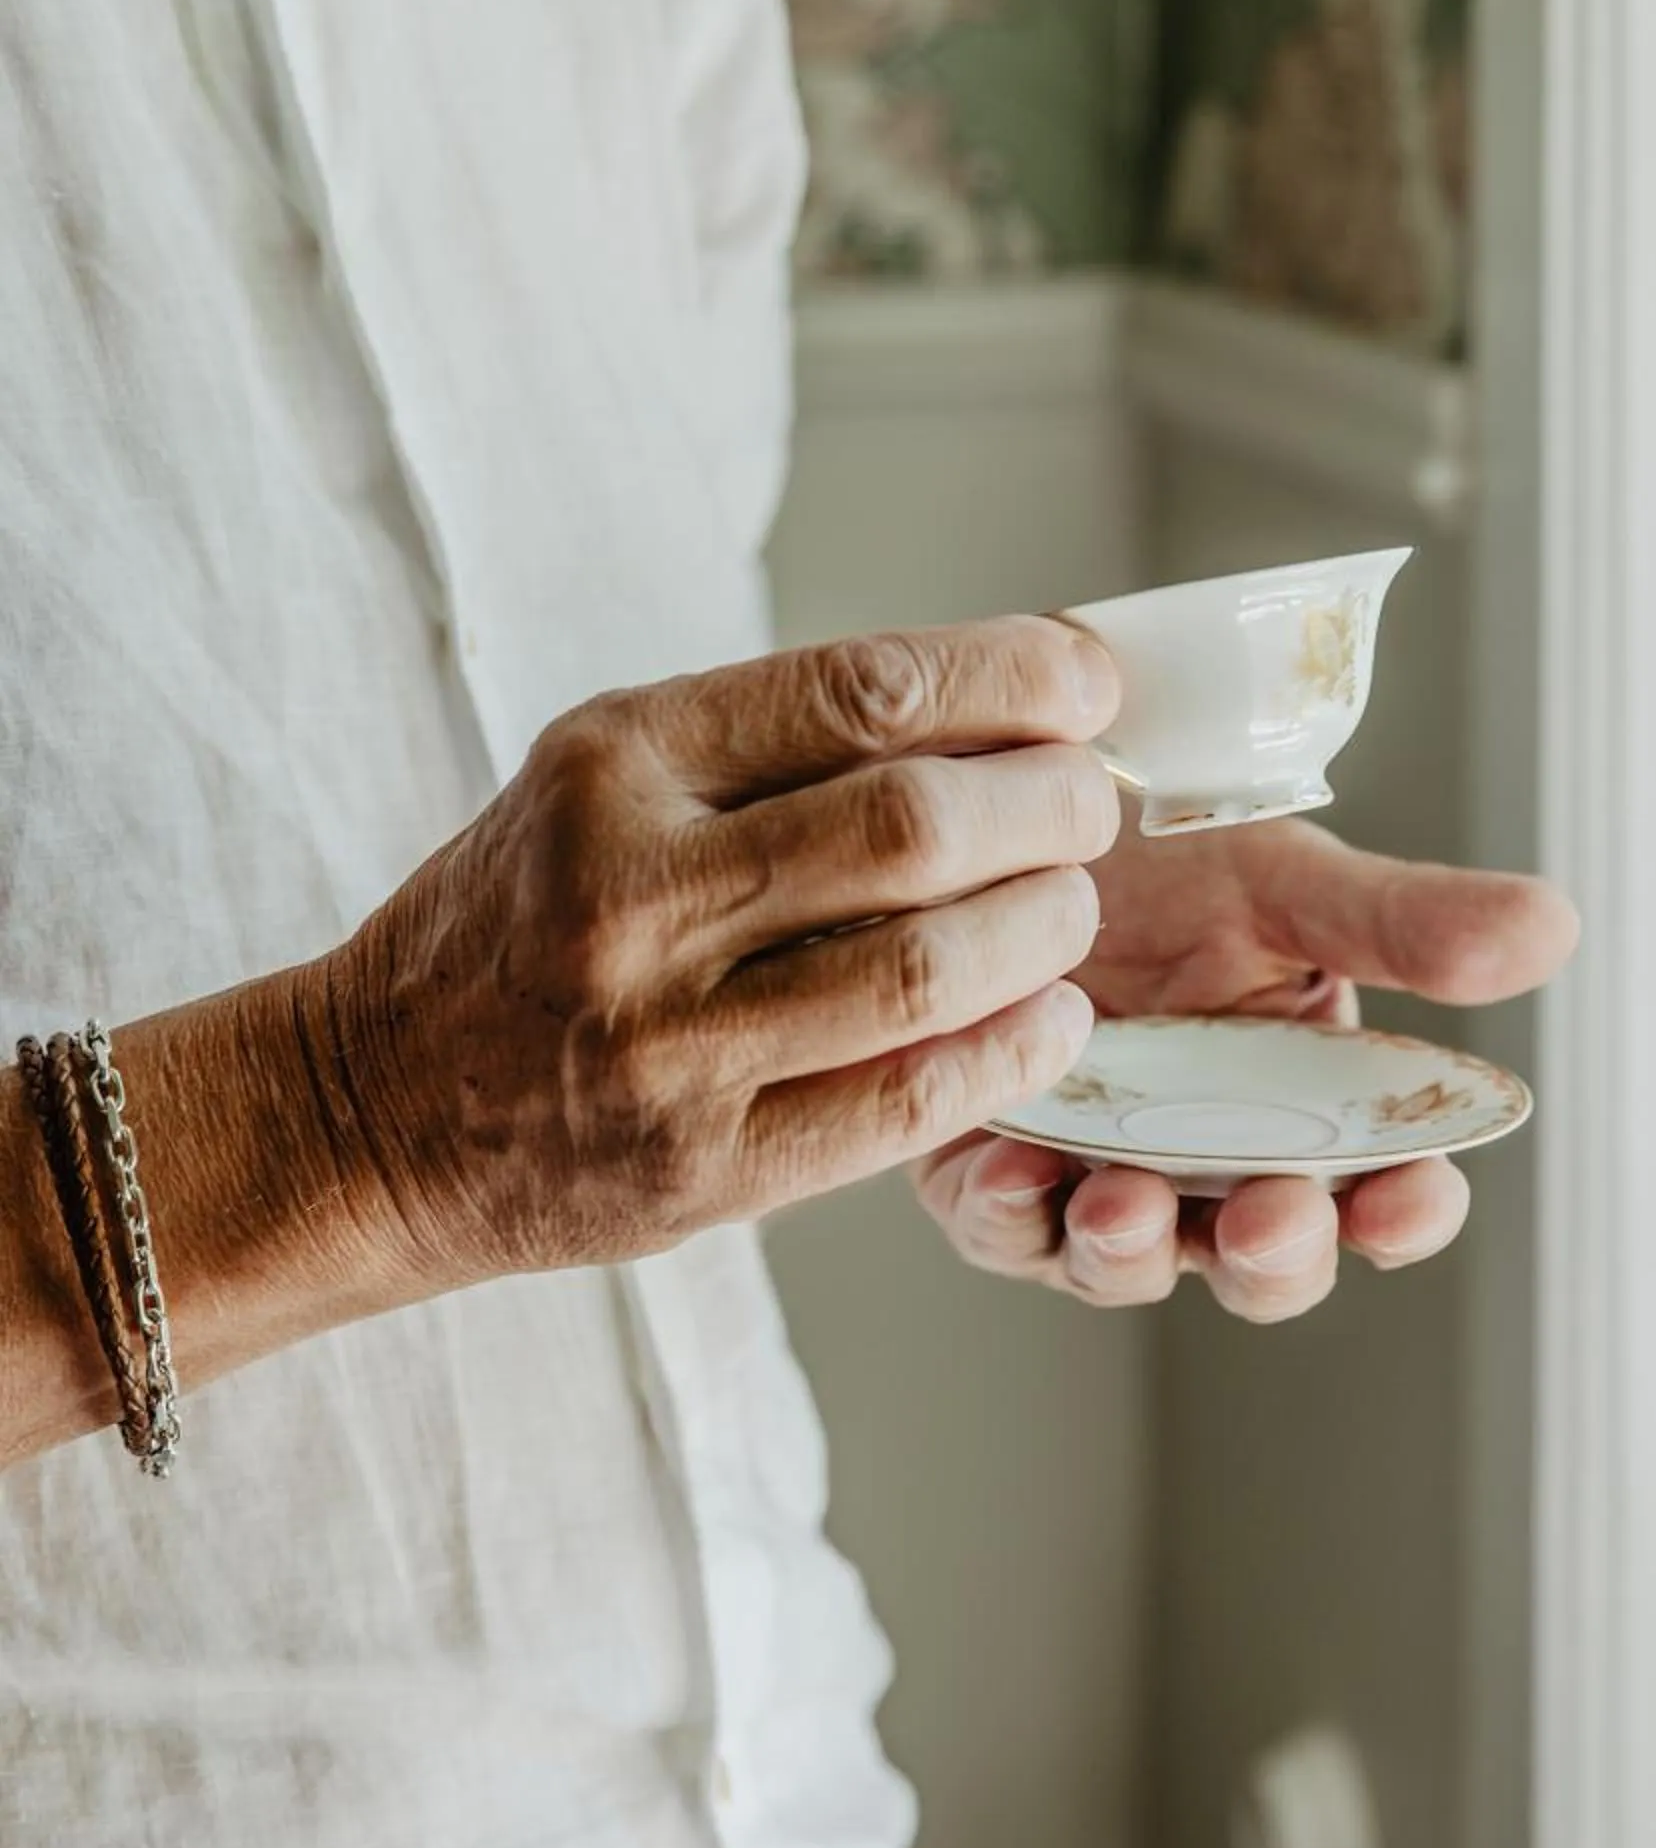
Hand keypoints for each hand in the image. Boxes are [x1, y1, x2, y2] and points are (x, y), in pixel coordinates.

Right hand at [298, 620, 1124, 1290]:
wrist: (371, 1109)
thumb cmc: (519, 921)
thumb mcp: (599, 783)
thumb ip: (769, 747)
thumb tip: (999, 708)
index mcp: (613, 763)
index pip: (860, 690)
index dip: (1011, 681)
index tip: (1083, 687)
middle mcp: (632, 892)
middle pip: (913, 827)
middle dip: (1050, 805)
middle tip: (1092, 805)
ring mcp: (665, 1042)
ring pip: (923, 967)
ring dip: (1043, 926)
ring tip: (1073, 905)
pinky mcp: (701, 1166)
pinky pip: (902, 1101)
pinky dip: (1008, 1052)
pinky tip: (1053, 1017)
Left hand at [915, 813, 1577, 1323]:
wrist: (1011, 817)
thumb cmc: (1165, 855)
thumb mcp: (1289, 879)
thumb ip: (1407, 920)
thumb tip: (1551, 929)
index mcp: (1308, 1113)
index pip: (1383, 1197)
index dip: (1406, 1212)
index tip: (1414, 1192)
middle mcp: (1209, 1167)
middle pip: (1262, 1260)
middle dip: (1273, 1253)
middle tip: (1266, 1221)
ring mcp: (1096, 1180)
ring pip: (1124, 1262)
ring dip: (1131, 1248)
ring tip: (1123, 1204)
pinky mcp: (988, 1174)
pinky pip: (1000, 1223)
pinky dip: (1006, 1209)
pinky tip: (1010, 1165)